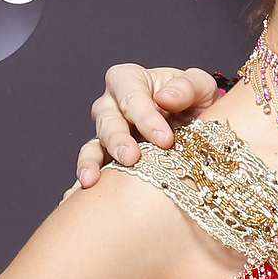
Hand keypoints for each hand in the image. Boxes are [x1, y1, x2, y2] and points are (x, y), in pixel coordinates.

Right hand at [76, 65, 223, 185]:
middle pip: (107, 119)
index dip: (146, 116)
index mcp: (132, 82)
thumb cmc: (195, 102)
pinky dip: (82, 183)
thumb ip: (187, 87)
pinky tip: (76, 196)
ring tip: (92, 180)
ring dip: (92, 162)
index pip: (132, 95)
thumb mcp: (201, 87)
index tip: (165, 140)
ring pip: (94, 145)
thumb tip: (165, 97)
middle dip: (117, 139)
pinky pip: (91, 170)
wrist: (198, 130)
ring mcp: (107, 134)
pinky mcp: (107, 160)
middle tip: (131, 158)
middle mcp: (113, 106)